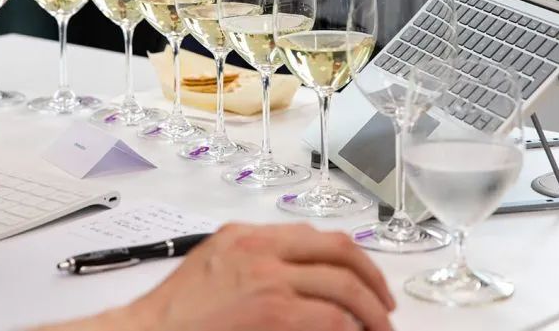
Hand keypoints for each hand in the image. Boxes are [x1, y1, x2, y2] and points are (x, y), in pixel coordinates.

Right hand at [120, 223, 394, 330]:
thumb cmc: (173, 314)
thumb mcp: (212, 265)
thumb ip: (252, 259)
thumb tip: (295, 276)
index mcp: (248, 236)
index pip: (316, 236)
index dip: (351, 258)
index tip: (364, 280)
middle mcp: (262, 248)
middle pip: (339, 251)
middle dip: (372, 279)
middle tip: (385, 306)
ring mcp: (269, 279)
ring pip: (344, 286)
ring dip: (370, 311)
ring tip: (379, 330)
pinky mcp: (274, 312)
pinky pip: (332, 317)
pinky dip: (351, 328)